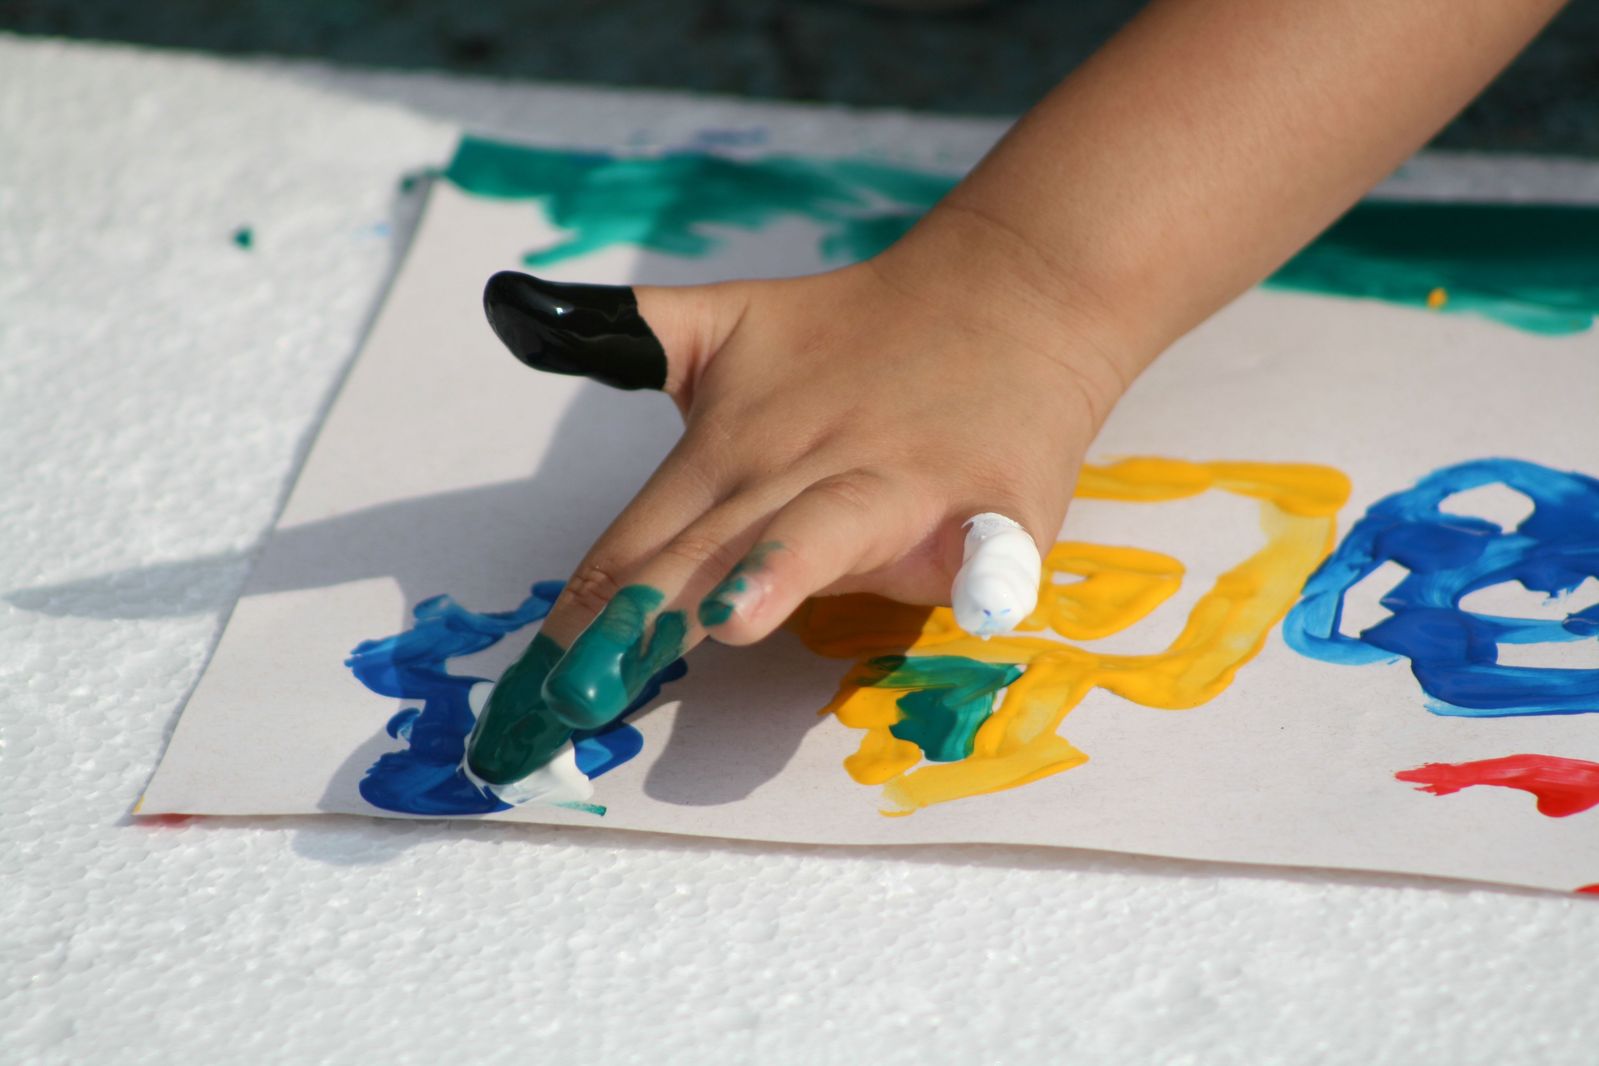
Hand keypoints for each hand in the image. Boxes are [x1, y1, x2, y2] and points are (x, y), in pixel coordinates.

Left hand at [465, 213, 1137, 783]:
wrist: (1009, 293)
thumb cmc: (856, 335)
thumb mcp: (728, 323)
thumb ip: (630, 336)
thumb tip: (505, 309)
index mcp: (729, 449)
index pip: (632, 545)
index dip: (573, 624)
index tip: (517, 710)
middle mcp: (798, 468)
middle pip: (704, 551)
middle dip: (636, 623)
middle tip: (570, 698)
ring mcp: (897, 483)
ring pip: (827, 529)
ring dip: (780, 569)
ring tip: (733, 615)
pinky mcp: (994, 500)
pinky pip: (992, 543)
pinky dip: (991, 565)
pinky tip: (986, 593)